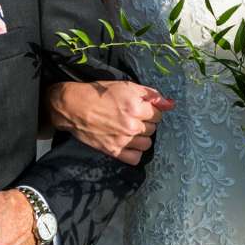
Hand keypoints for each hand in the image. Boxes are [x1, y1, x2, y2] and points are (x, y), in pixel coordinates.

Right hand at [46, 79, 171, 164]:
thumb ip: (151, 95)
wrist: (74, 107)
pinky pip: (135, 158)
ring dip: (142, 138)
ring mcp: (123, 140)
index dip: (150, 110)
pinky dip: (134, 152)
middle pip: (153, 129)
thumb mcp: (126, 86)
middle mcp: (131, 125)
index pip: (158, 115)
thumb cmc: (99, 93)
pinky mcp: (114, 151)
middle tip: (132, 117)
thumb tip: (171, 104)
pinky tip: (128, 144)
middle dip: (146, 123)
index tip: (141, 109)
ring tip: (130, 130)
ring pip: (147, 144)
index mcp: (136, 107)